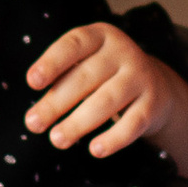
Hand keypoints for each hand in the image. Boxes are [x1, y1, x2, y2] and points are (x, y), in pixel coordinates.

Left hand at [26, 23, 187, 184]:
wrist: (155, 86)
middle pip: (86, 77)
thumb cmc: (104, 76)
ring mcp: (141, 77)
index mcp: (100, 36)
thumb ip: (61, 81)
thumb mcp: (85, 65)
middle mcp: (122, 52)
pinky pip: (133, 123)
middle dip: (56, 103)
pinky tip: (95, 150)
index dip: (52, 62)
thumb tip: (36, 115)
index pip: (73, 44)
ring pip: (107, 101)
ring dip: (79, 123)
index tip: (32, 82)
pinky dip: (114, 139)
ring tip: (57, 140)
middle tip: (33, 124)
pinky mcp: (153, 104)